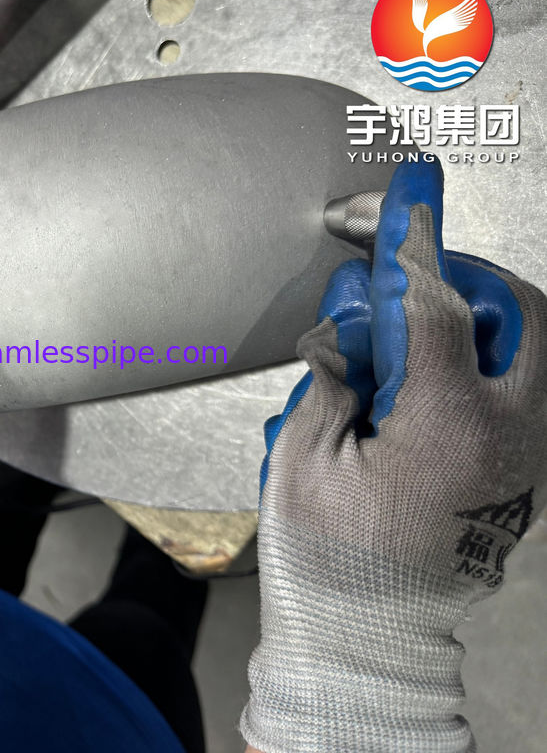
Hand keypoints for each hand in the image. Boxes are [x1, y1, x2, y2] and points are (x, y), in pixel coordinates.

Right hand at [241, 159, 546, 751]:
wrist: (366, 635)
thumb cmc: (328, 561)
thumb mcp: (304, 458)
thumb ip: (334, 375)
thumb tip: (353, 327)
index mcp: (446, 431)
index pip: (435, 304)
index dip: (410, 241)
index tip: (401, 192)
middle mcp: (508, 438)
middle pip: (513, 311)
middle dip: (455, 276)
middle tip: (394, 280)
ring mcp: (527, 456)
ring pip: (531, 342)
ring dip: (472, 314)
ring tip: (405, 336)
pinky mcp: (525, 468)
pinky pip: (523, 383)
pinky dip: (480, 356)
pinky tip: (424, 375)